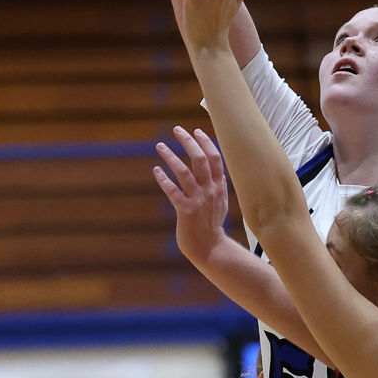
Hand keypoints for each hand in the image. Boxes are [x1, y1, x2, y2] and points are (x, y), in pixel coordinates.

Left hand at [154, 126, 229, 264]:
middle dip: (188, 141)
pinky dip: (163, 178)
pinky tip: (156, 170)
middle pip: (200, 159)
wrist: (209, 248)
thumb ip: (218, 186)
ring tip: (160, 145)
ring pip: (184, 172)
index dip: (205, 142)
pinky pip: (172, 190)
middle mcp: (210, 190)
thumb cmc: (212, 225)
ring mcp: (198, 200)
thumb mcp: (221, 202)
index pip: (215, 158)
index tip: (195, 130)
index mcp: (219, 186)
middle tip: (176, 130)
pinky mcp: (186, 211)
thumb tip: (217, 171)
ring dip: (170, 156)